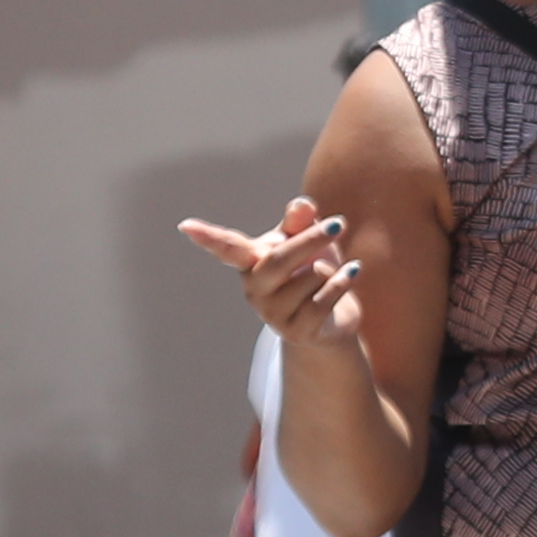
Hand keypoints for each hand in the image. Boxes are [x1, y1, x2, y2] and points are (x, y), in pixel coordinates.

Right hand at [179, 198, 365, 353]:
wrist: (334, 320)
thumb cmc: (314, 272)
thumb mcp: (307, 243)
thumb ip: (301, 223)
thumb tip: (303, 205)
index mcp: (251, 263)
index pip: (227, 248)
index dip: (208, 237)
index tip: (185, 226)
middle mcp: (255, 289)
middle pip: (277, 260)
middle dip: (310, 240)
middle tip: (338, 224)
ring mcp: (273, 313)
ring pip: (310, 278)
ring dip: (331, 269)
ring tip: (333, 273)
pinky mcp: (297, 331)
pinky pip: (325, 299)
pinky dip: (343, 282)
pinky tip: (351, 274)